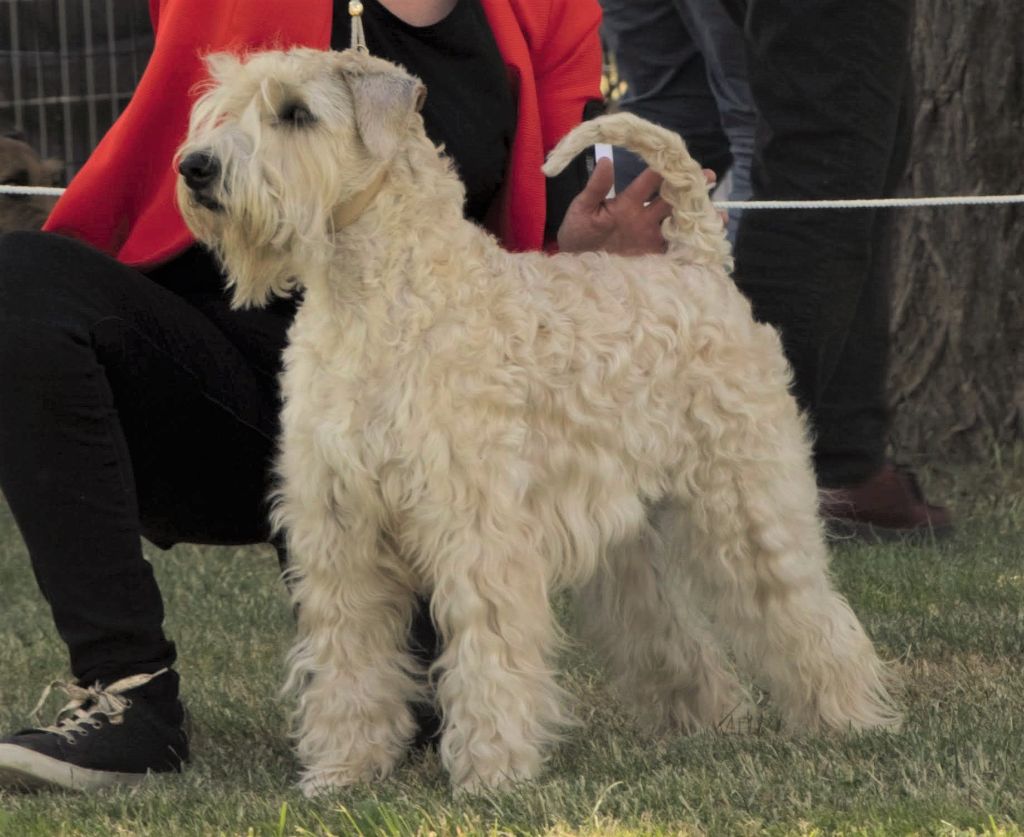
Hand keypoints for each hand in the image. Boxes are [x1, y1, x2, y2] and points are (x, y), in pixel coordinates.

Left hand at [556, 160, 720, 254]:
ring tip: (718, 214)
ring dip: (698, 215)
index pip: (650, 182)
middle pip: (672, 198)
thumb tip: (606, 160)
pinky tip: (708, 241)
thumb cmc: (577, 232)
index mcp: (628, 202)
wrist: (574, 263)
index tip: (680, 161)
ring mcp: (650, 235)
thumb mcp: (582, 209)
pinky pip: (676, 247)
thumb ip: (596, 188)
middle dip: (691, 187)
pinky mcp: (652, 254)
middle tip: (708, 177)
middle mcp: (644, 216)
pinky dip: (692, 244)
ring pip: (680, 221)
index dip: (665, 170)